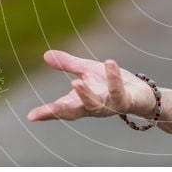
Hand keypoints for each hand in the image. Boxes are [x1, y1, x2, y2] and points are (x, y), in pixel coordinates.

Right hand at [26, 50, 153, 121]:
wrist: (140, 93)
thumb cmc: (110, 84)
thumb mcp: (87, 71)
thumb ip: (68, 65)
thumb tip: (45, 55)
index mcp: (80, 101)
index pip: (61, 108)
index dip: (46, 113)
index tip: (31, 116)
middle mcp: (93, 106)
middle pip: (73, 112)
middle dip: (59, 111)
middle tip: (45, 111)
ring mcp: (109, 105)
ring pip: (95, 105)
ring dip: (86, 95)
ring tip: (76, 82)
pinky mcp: (125, 100)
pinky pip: (118, 90)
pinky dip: (113, 77)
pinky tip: (109, 63)